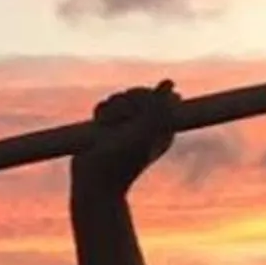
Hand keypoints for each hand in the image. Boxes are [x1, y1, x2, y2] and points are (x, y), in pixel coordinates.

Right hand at [70, 82, 180, 202]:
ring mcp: (126, 126)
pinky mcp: (107, 128)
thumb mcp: (145, 131)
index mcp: (162, 128)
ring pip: (118, 99)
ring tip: (109, 129)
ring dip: (111, 110)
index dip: (144, 97)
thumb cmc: (123, 160)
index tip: (138, 111)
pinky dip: (100, 114)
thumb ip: (159, 107)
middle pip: (137, 94)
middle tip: (122, 123)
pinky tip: (99, 128)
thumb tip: (170, 82)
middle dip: (126, 103)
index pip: (158, 96)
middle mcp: (146, 126)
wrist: (95, 182)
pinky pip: (104, 106)